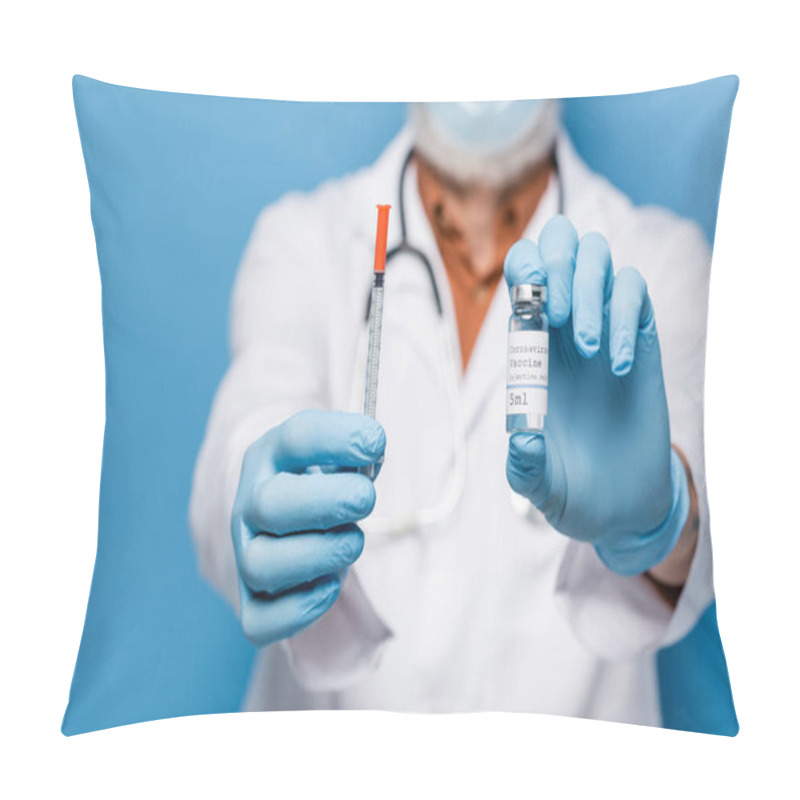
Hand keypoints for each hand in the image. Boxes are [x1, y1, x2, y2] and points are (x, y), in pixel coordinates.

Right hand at [231, 410, 384, 645]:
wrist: (294, 518)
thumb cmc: (326, 484)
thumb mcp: (340, 458)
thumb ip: (359, 453)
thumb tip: (373, 449)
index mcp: (272, 456)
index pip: (295, 439)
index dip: (336, 438)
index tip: (375, 441)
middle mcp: (251, 503)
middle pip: (269, 504)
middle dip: (326, 502)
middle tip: (366, 499)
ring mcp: (246, 552)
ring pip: (260, 565)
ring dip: (318, 555)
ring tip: (352, 542)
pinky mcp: (253, 600)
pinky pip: (260, 620)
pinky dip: (298, 610)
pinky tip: (330, 585)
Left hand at [504, 216, 689, 575]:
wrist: (618, 505)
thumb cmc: (569, 488)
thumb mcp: (537, 484)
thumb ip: (525, 466)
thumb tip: (525, 439)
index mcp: (529, 346)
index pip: (523, 274)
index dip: (525, 268)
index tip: (532, 301)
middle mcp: (564, 328)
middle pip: (560, 245)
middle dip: (558, 263)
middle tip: (560, 317)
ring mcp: (605, 328)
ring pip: (599, 258)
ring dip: (591, 290)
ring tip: (588, 351)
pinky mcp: (640, 341)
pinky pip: (636, 295)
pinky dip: (625, 318)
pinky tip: (616, 366)